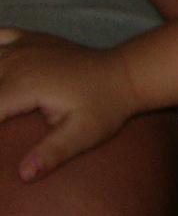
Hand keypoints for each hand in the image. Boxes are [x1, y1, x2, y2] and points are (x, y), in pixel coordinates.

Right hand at [0, 29, 139, 180]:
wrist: (126, 73)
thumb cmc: (105, 106)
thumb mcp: (84, 135)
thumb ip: (53, 153)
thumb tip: (24, 175)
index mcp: (24, 85)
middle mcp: (17, 62)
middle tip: (1, 122)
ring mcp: (22, 47)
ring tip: (1, 109)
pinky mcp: (30, 40)